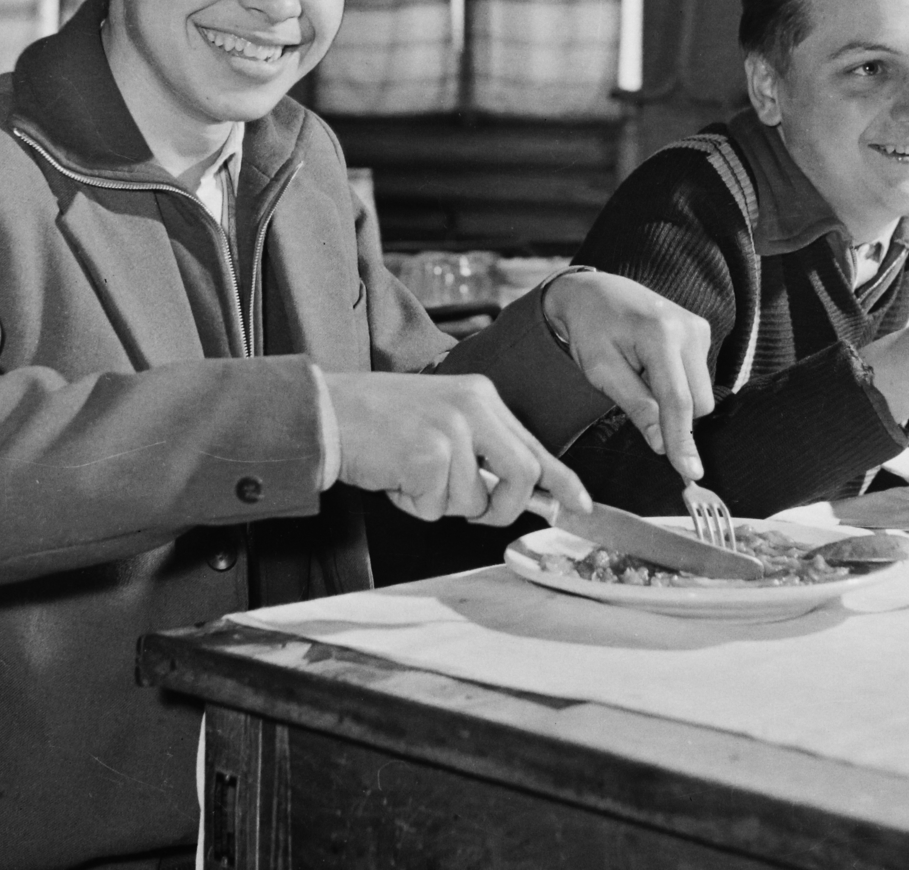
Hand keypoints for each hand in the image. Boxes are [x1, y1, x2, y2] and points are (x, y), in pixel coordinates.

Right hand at [326, 371, 591, 524]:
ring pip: (473, 500)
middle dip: (502, 507)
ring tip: (410, 474)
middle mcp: (473, 406)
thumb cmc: (381, 422)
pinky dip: (413, 505)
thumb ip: (484, 449)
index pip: (535, 444)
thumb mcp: (444, 420)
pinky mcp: (427, 454)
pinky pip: (436, 507)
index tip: (582, 504)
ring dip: (440, 503)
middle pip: (522, 474)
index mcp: (481, 396)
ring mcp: (451, 429)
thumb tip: (526, 492)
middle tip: (473, 512)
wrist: (326, 413)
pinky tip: (394, 477)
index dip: (562, 480)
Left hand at [541, 270, 713, 479]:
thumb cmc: (590, 330)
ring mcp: (698, 327)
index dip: (682, 440)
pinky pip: (698, 377)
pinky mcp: (701, 331)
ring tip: (640, 375)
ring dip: (674, 399)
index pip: (678, 401)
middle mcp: (688, 328)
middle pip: (698, 402)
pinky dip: (677, 383)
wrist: (594, 292)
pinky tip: (651, 366)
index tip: (688, 473)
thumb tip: (662, 444)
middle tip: (634, 395)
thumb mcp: (601, 370)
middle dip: (673, 416)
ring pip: (701, 392)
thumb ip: (635, 406)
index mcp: (660, 335)